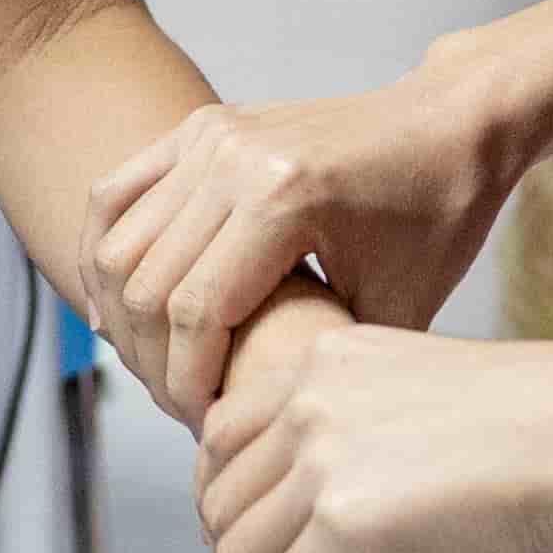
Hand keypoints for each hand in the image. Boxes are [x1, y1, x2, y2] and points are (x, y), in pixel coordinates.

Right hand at [86, 56, 530, 425]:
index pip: (194, 313)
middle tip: (182, 404)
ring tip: (158, 365)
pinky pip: (116, 195)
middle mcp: (233, 158)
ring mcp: (209, 135)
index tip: (206, 424)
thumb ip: (319, 364)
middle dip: (154, 361)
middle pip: (145, 283)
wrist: (447, 123)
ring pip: (117, 244)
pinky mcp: (199, 126)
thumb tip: (251, 429)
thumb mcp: (396, 309)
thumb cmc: (437, 217)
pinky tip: (118, 307)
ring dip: (123, 316)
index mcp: (283, 199)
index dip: (187, 384)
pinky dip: (105, 255)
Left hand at [200, 324, 552, 552]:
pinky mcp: (343, 524)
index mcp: (329, 354)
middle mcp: (309, 394)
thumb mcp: (435, 388)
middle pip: (221, 495)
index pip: (228, 431)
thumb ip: (379, 412)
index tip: (241, 544)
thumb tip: (356, 453)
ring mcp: (319, 456)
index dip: (222, 498)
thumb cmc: (549, 417)